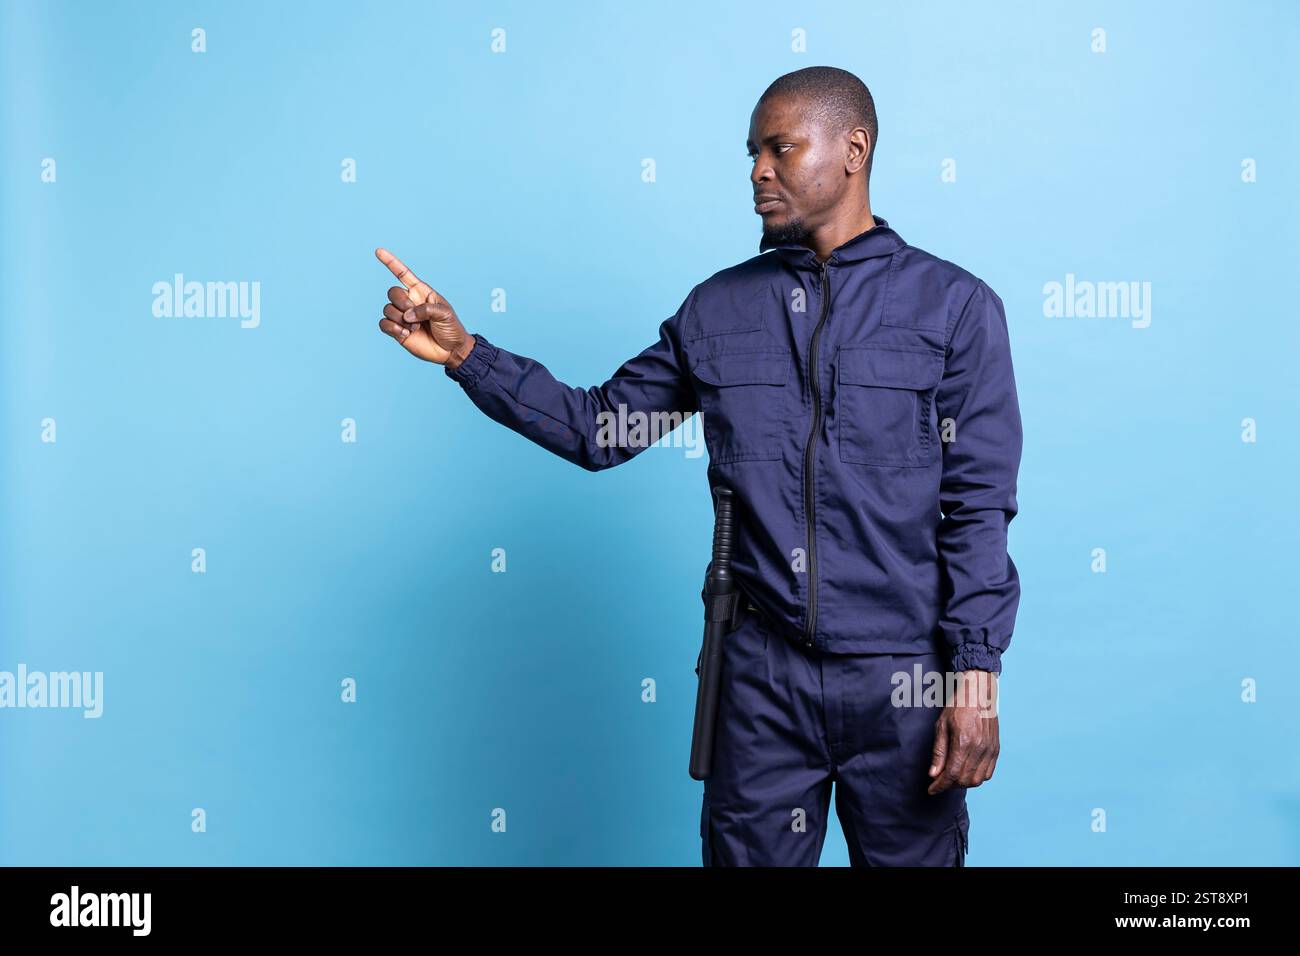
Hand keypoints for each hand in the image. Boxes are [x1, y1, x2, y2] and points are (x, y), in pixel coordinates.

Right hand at [375, 247, 474, 366]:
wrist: (451, 350)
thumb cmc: (451, 328)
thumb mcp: (444, 314)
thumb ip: (426, 309)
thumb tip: (407, 315)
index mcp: (421, 291)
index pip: (403, 273)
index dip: (391, 262)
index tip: (378, 251)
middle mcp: (409, 301)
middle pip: (392, 292)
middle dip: (401, 303)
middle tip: (414, 315)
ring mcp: (402, 316)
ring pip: (387, 309)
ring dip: (400, 319)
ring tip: (415, 328)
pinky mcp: (397, 330)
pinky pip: (383, 324)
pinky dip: (392, 328)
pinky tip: (405, 334)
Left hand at [927, 669, 999, 794]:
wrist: (978, 693)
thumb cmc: (957, 706)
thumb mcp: (941, 726)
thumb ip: (938, 752)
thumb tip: (934, 774)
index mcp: (964, 742)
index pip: (952, 774)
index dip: (940, 785)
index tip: (932, 789)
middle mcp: (980, 748)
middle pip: (965, 780)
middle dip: (950, 785)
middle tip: (939, 781)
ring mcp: (990, 750)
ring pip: (978, 780)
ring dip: (963, 783)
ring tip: (952, 777)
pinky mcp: (996, 749)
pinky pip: (988, 773)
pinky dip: (977, 778)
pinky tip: (966, 772)